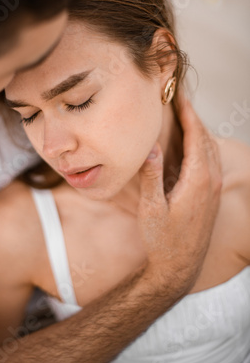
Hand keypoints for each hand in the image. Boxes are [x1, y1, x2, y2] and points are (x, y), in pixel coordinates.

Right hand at [136, 97, 221, 296]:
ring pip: (211, 149)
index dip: (189, 114)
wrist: (179, 267)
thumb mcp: (152, 209)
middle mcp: (211, 181)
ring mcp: (214, 188)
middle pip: (205, 139)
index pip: (196, 137)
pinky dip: (202, 144)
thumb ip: (151, 176)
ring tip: (186, 114)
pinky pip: (211, 160)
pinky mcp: (211, 195)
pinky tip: (193, 143)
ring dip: (199, 129)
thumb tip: (149, 146)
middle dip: (193, 116)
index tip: (180, 95)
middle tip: (180, 98)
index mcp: (198, 180)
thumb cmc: (162, 240)